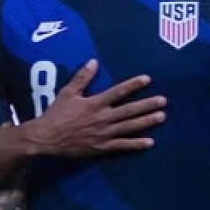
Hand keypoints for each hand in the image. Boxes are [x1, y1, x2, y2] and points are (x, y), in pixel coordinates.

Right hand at [26, 60, 166, 157]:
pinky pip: (122, 146)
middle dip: (148, 104)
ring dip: (147, 121)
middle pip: (129, 110)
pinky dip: (136, 144)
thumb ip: (82, 78)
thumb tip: (93, 62)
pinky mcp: (102, 147)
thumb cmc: (56, 114)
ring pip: (129, 126)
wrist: (46, 138)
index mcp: (94, 103)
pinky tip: (150, 142)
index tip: (147, 79)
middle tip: (163, 101)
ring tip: (162, 116)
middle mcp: (102, 118)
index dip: (134, 85)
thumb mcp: (67, 93)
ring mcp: (104, 133)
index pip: (118, 91)